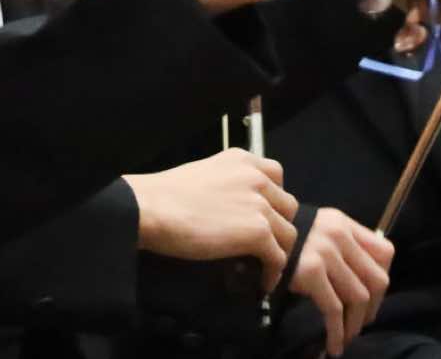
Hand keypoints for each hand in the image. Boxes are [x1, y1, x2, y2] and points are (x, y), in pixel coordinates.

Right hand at [124, 148, 299, 290]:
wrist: (151, 208)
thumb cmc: (165, 195)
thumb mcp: (204, 174)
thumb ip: (227, 184)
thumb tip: (232, 208)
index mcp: (242, 159)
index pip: (276, 175)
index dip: (274, 198)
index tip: (264, 215)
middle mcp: (256, 177)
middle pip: (288, 206)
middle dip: (278, 225)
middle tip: (264, 243)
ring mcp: (260, 204)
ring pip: (288, 234)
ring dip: (278, 252)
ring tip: (264, 267)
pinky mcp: (258, 232)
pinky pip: (278, 258)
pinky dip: (272, 273)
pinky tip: (261, 282)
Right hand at [287, 208, 393, 356]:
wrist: (253, 236)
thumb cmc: (285, 238)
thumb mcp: (317, 229)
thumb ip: (342, 243)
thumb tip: (362, 275)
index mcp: (344, 224)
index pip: (385, 252)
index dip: (383, 278)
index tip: (372, 297)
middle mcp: (339, 235)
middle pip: (377, 279)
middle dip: (373, 308)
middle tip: (360, 322)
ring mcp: (325, 253)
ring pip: (358, 298)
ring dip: (355, 325)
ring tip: (346, 337)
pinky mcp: (310, 272)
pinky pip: (334, 309)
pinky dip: (337, 332)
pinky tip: (333, 344)